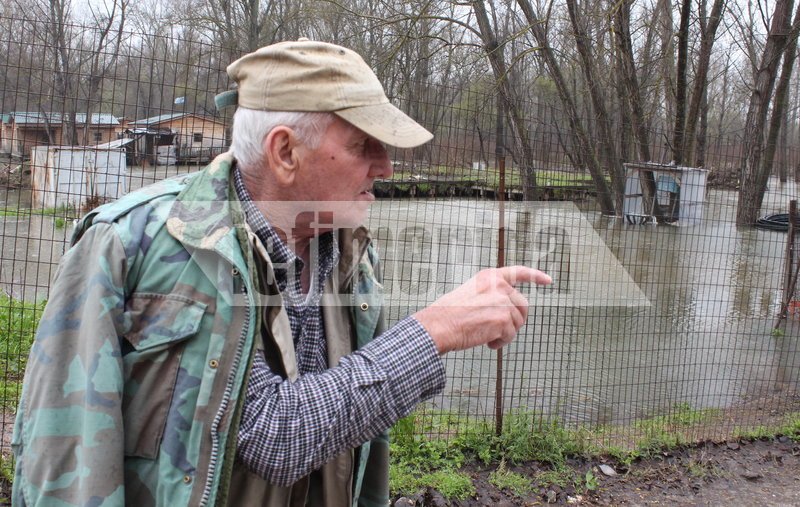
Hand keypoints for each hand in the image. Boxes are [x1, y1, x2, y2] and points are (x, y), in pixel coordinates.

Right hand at [413, 266, 551, 353]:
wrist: (439, 325)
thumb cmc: (448, 314)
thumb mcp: (470, 293)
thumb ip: (490, 295)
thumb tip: (508, 310)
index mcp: (490, 277)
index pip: (519, 272)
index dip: (536, 276)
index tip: (548, 280)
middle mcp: (499, 286)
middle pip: (522, 305)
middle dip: (515, 319)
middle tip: (498, 329)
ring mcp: (503, 302)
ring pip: (517, 322)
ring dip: (505, 332)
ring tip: (486, 335)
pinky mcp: (504, 320)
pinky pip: (510, 336)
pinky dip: (500, 342)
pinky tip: (486, 342)